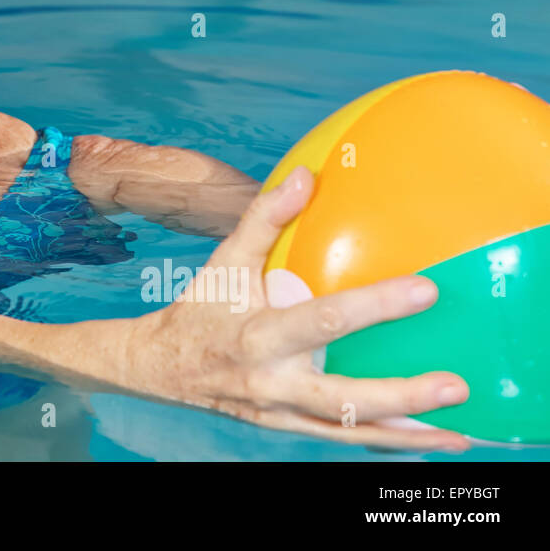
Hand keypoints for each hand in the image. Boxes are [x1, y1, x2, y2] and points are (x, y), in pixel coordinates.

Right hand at [70, 167, 471, 451]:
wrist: (161, 367)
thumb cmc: (201, 307)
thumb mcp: (226, 261)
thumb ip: (265, 218)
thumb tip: (307, 175)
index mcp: (257, 336)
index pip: (323, 319)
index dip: (375, 306)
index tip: (425, 290)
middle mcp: (271, 382)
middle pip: (343, 398)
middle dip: (401, 397)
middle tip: (453, 386)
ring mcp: (280, 412)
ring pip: (347, 432)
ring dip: (405, 435)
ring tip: (457, 433)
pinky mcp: (286, 428)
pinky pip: (339, 441)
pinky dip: (383, 444)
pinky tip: (424, 442)